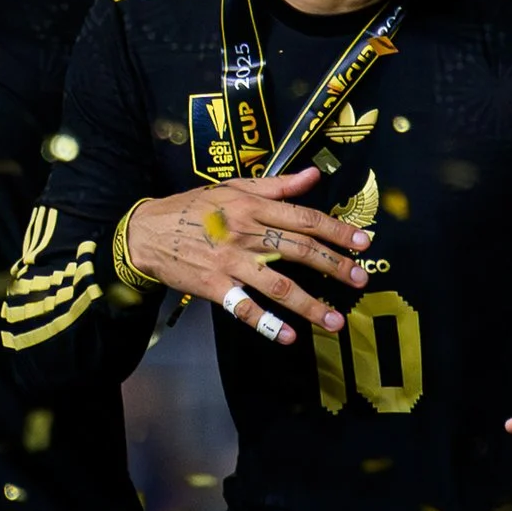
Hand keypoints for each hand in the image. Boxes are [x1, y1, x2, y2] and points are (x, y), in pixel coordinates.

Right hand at [121, 172, 370, 344]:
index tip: (364, 243)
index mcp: (254, 207)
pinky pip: (244, 308)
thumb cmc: (195, 207)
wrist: (147, 232)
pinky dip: (267, 324)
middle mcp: (247, 234)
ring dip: (309, 305)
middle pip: (299, 251)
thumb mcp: (234, 187)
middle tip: (361, 280)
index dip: (337, 230)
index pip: (305, 218)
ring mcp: (231, 263)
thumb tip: (313, 174)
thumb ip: (277, 185)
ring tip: (335, 321)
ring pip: (278, 285)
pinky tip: (289, 336)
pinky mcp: (214, 287)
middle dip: (334, 266)